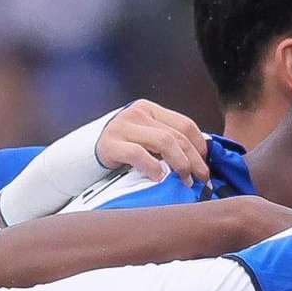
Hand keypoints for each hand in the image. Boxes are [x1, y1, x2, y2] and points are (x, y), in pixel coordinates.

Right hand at [100, 100, 217, 185]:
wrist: (85, 153)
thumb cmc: (123, 148)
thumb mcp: (146, 137)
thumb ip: (167, 140)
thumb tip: (200, 157)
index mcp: (150, 109)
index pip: (184, 124)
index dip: (200, 145)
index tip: (206, 164)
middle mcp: (137, 113)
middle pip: (177, 135)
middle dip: (194, 160)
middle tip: (201, 179)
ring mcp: (123, 127)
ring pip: (163, 142)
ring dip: (180, 163)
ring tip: (185, 180)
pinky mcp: (110, 144)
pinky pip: (137, 154)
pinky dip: (152, 166)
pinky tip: (159, 177)